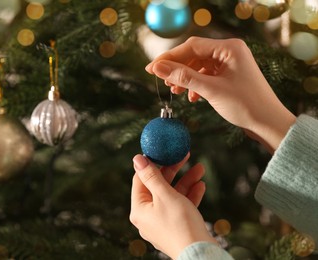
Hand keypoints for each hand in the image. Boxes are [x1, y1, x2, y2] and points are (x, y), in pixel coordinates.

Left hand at [130, 154, 216, 258]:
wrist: (200, 254)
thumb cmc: (180, 224)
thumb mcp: (165, 195)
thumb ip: (152, 176)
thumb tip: (137, 158)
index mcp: (139, 209)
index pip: (141, 180)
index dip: (152, 164)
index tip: (163, 152)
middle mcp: (147, 217)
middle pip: (158, 187)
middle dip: (174, 171)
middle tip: (184, 156)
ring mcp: (162, 223)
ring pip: (172, 196)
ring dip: (186, 182)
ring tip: (200, 169)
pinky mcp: (175, 227)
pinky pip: (180, 207)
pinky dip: (189, 196)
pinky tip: (201, 185)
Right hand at [145, 37, 295, 152]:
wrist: (268, 123)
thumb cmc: (246, 105)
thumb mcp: (211, 90)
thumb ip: (183, 77)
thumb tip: (158, 68)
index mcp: (229, 48)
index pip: (191, 46)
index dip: (169, 57)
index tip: (151, 68)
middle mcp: (229, 52)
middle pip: (194, 55)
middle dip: (177, 69)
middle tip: (161, 81)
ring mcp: (229, 64)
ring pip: (198, 66)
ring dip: (185, 78)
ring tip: (175, 91)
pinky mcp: (229, 76)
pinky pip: (206, 75)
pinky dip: (196, 85)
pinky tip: (192, 97)